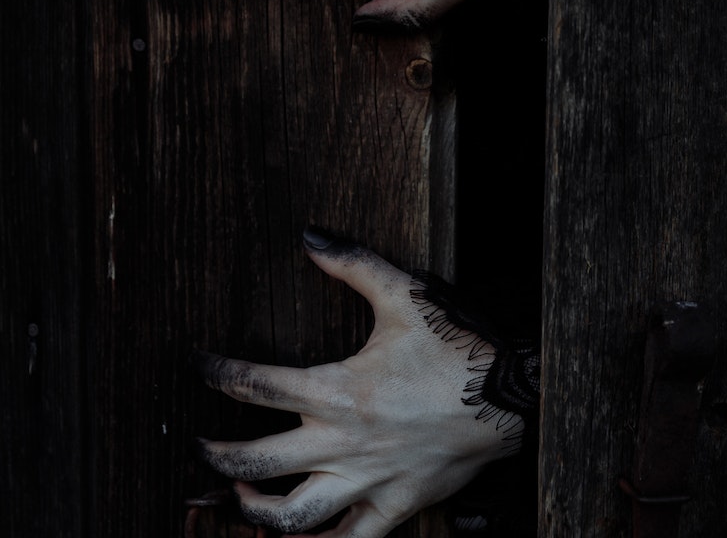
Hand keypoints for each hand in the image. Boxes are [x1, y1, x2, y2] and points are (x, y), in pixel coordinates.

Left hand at [193, 229, 522, 537]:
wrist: (508, 397)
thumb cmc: (454, 346)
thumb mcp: (402, 293)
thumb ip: (352, 264)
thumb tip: (310, 237)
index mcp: (338, 391)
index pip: (257, 386)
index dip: (218, 374)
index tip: (199, 366)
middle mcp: (343, 443)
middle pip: (256, 461)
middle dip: (216, 456)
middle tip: (198, 446)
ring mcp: (367, 482)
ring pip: (292, 518)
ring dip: (254, 511)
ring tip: (238, 498)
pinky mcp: (395, 507)